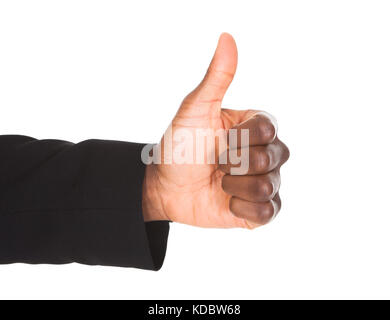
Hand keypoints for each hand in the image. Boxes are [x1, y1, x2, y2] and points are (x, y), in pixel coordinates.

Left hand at [142, 33, 288, 228]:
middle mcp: (264, 152)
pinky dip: (242, 209)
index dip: (238, 138)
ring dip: (235, 185)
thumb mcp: (195, 110)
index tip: (217, 140)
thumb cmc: (179, 145)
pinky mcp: (257, 210)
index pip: (268, 129)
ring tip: (218, 182)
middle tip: (215, 162)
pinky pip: (267, 212)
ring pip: (269, 186)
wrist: (165, 187)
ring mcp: (263, 181)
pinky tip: (226, 201)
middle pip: (275, 157)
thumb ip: (217, 78)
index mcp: (255, 126)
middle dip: (235, 162)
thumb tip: (227, 37)